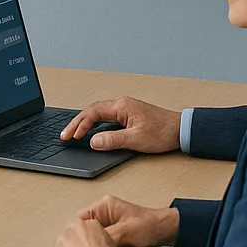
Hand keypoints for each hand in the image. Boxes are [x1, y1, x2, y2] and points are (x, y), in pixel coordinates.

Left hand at [52, 218, 119, 246]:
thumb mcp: (110, 241)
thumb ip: (99, 235)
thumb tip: (98, 242)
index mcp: (82, 223)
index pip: (82, 226)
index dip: (87, 237)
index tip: (90, 245)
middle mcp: (68, 231)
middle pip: (70, 235)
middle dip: (76, 244)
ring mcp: (60, 246)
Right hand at [61, 96, 182, 151]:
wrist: (181, 130)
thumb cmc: (163, 132)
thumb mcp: (136, 140)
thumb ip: (113, 140)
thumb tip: (93, 141)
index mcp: (121, 106)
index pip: (92, 112)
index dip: (79, 125)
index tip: (71, 136)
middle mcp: (121, 104)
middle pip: (92, 111)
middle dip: (77, 123)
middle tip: (65, 135)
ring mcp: (125, 109)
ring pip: (98, 113)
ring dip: (85, 123)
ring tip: (73, 133)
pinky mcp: (128, 115)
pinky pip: (105, 117)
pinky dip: (94, 124)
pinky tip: (91, 131)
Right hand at [76, 195, 178, 246]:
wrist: (166, 231)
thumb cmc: (151, 225)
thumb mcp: (126, 231)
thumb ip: (107, 236)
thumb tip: (93, 245)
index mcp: (104, 206)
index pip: (81, 218)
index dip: (78, 232)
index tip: (78, 244)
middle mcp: (104, 213)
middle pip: (86, 228)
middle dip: (87, 240)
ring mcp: (109, 223)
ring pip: (94, 236)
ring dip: (97, 244)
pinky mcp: (114, 233)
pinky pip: (103, 241)